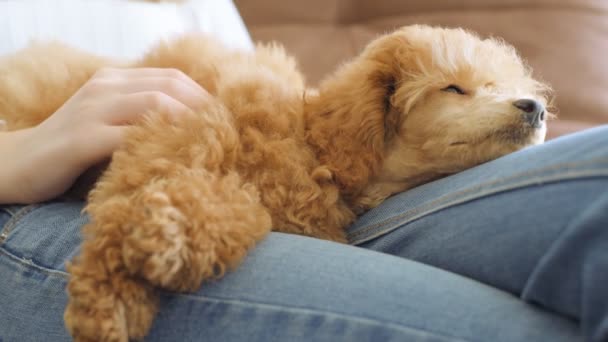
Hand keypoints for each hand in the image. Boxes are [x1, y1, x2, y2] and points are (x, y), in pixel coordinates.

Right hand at [0, 68, 209, 203]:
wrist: (15, 164)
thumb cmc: (71, 150)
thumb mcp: (110, 126)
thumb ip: (141, 122)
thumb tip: (192, 135)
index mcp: (115, 80)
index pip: (172, 78)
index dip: (204, 97)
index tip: (228, 120)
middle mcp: (105, 88)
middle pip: (170, 86)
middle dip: (205, 108)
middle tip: (229, 134)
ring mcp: (92, 111)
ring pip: (154, 105)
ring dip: (189, 124)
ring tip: (212, 146)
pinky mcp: (81, 139)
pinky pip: (128, 137)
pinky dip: (157, 146)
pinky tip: (175, 162)